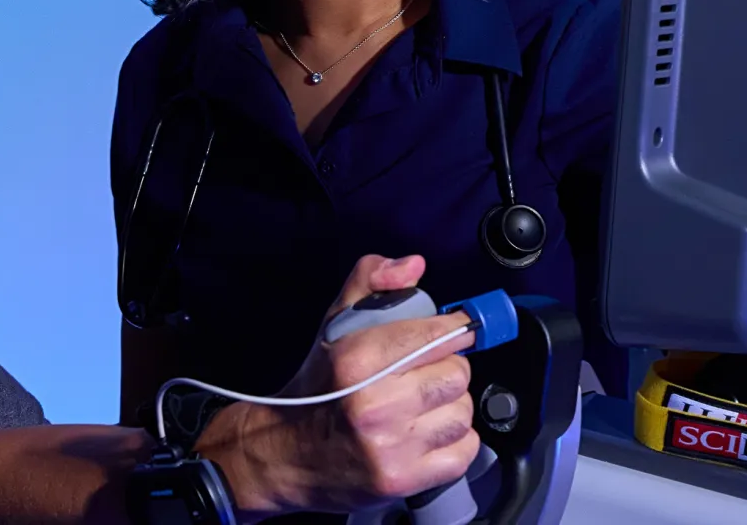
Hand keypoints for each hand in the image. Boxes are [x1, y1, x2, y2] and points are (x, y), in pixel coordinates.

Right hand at [197, 254, 479, 520]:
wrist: (282, 454)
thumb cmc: (316, 388)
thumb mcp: (334, 323)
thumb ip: (370, 281)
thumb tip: (413, 267)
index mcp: (356, 359)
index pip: (438, 334)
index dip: (453, 331)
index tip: (454, 333)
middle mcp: (374, 404)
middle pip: (457, 373)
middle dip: (444, 370)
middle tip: (422, 376)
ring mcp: (390, 446)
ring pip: (463, 412)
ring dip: (448, 408)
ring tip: (420, 408)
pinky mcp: (404, 479)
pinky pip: (464, 451)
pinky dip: (452, 443)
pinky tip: (424, 435)